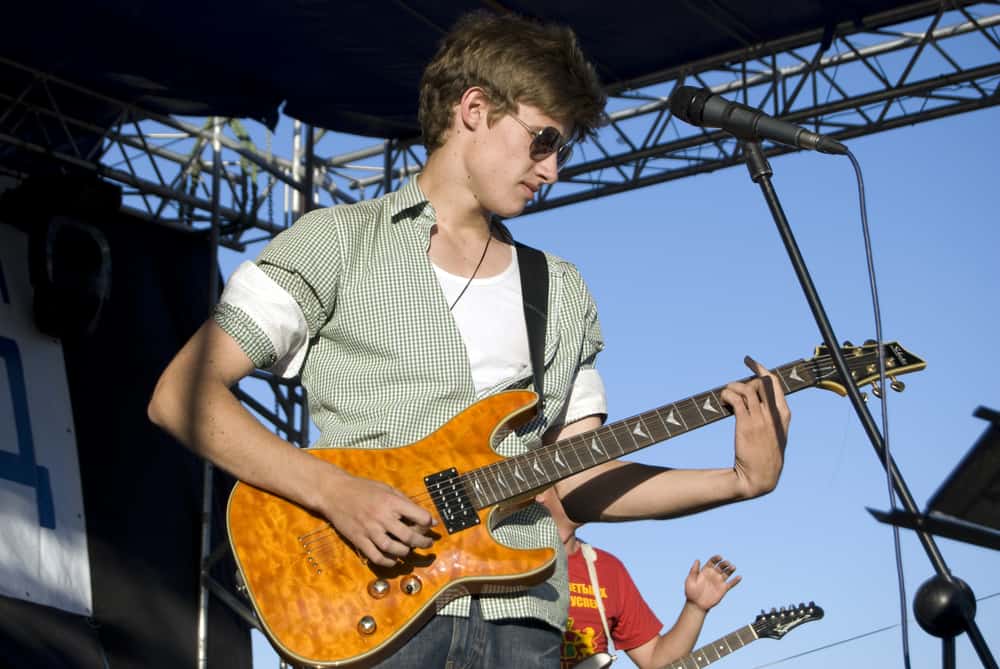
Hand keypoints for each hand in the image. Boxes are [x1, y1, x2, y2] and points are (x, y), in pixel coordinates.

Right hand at [316, 468, 435, 567]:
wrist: (334, 492)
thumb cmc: (363, 488)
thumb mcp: (387, 489)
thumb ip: (406, 502)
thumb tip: (428, 519)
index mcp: (391, 502)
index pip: (419, 516)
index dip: (428, 523)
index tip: (430, 525)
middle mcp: (382, 517)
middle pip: (409, 536)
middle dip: (422, 543)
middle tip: (427, 544)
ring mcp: (369, 530)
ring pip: (393, 549)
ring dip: (406, 552)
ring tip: (409, 550)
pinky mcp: (358, 540)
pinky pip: (376, 557)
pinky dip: (388, 562)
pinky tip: (394, 559)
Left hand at [685, 555, 740, 611]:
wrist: (696, 605)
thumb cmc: (691, 592)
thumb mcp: (690, 579)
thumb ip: (694, 570)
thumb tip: (698, 560)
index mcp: (705, 571)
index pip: (712, 561)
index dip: (716, 558)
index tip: (720, 557)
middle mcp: (713, 574)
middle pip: (721, 566)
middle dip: (724, 563)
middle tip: (727, 563)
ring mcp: (719, 581)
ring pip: (727, 573)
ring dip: (731, 569)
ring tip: (733, 567)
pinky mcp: (723, 589)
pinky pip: (731, 584)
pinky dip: (735, 580)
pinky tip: (739, 577)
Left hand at [721, 356, 790, 497]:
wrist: (760, 477)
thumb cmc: (766, 456)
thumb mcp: (777, 434)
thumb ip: (771, 416)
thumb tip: (755, 397)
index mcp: (784, 415)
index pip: (775, 383)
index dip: (761, 369)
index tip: (750, 362)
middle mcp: (773, 414)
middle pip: (760, 383)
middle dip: (744, 381)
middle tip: (733, 390)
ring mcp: (760, 419)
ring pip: (746, 389)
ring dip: (732, 387)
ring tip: (726, 395)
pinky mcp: (746, 425)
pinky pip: (736, 400)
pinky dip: (727, 395)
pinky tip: (723, 401)